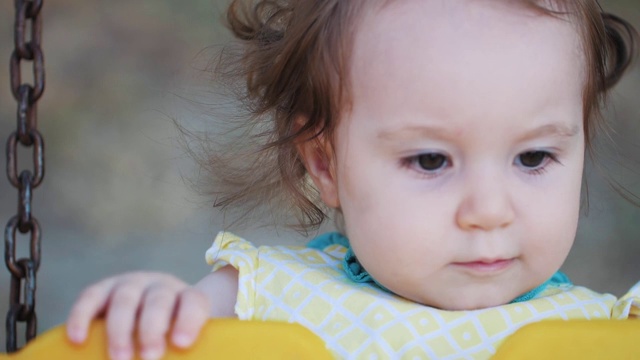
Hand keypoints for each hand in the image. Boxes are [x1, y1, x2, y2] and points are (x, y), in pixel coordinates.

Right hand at [66, 271, 210, 359]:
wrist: (150, 312)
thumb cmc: (170, 336)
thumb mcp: (182, 342)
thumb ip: (181, 354)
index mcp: (187, 299)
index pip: (194, 303)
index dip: (189, 321)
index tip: (181, 344)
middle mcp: (160, 286)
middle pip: (158, 301)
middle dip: (152, 329)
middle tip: (149, 358)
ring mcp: (131, 284)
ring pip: (125, 299)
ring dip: (120, 330)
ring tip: (119, 359)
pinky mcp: (102, 289)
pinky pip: (90, 297)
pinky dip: (81, 317)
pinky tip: (77, 339)